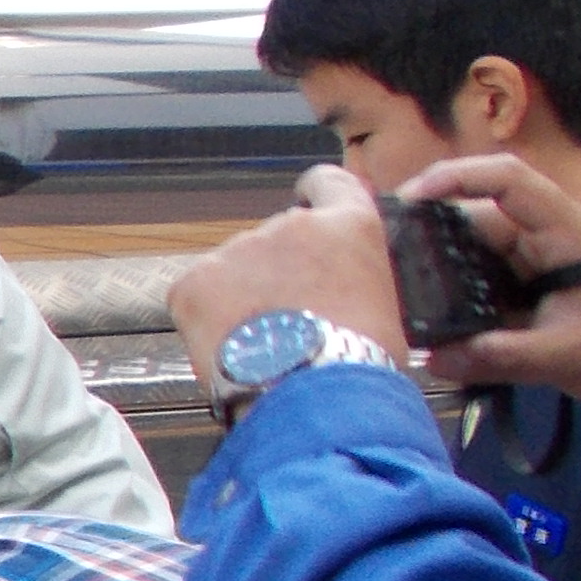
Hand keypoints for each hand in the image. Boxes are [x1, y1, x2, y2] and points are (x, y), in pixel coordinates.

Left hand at [166, 167, 411, 394]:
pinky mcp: (195, 280)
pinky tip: (231, 350)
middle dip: (274, 275)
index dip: (315, 196)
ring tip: (261, 347)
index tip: (308, 209)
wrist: (317, 396)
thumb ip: (356, 276)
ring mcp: (239, 249)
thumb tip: (341, 287)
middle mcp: (291, 224)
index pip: (326, 184)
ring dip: (240, 300)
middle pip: (273, 241)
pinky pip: (196, 297)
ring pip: (233, 272)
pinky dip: (206, 322)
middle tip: (286, 322)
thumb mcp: (385, 306)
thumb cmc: (360, 364)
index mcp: (348, 225)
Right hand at [401, 152, 580, 419]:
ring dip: (443, 272)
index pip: (507, 180)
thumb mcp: (566, 357)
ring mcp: (541, 263)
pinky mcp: (536, 290)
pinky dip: (460, 297)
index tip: (410, 199)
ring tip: (400, 294)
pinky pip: (486, 283)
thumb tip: (434, 361)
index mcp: (566, 232)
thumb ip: (498, 358)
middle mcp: (549, 238)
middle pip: (478, 219)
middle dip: (431, 236)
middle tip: (385, 263)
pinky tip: (433, 320)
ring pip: (477, 253)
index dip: (456, 177)